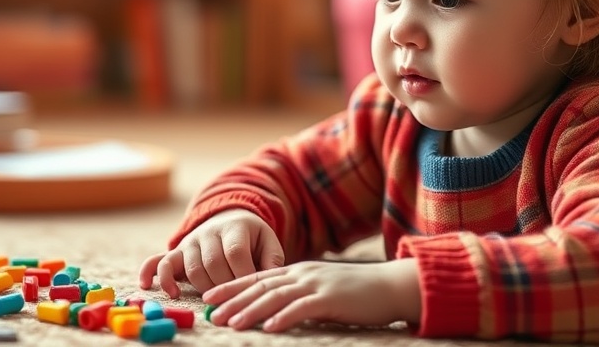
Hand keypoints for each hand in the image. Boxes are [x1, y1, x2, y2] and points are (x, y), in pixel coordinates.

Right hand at [138, 209, 284, 298]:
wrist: (228, 218)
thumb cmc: (251, 237)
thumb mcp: (268, 241)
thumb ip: (273, 260)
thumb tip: (272, 281)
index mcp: (234, 227)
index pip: (235, 253)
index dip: (242, 275)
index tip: (250, 291)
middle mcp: (209, 232)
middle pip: (213, 263)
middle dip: (225, 285)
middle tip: (235, 297)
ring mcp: (190, 242)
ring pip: (192, 269)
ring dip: (205, 288)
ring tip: (216, 298)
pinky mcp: (176, 252)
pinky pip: (160, 262)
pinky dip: (161, 278)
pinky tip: (171, 294)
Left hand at [202, 259, 420, 332]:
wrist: (390, 285)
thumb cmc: (357, 292)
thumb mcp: (321, 288)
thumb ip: (298, 294)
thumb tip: (273, 310)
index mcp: (298, 271)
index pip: (256, 277)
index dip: (231, 286)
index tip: (208, 296)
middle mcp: (302, 274)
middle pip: (260, 286)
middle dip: (232, 299)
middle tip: (211, 314)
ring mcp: (316, 284)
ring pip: (276, 296)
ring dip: (251, 310)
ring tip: (231, 323)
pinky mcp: (331, 298)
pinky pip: (303, 308)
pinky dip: (285, 317)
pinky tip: (270, 328)